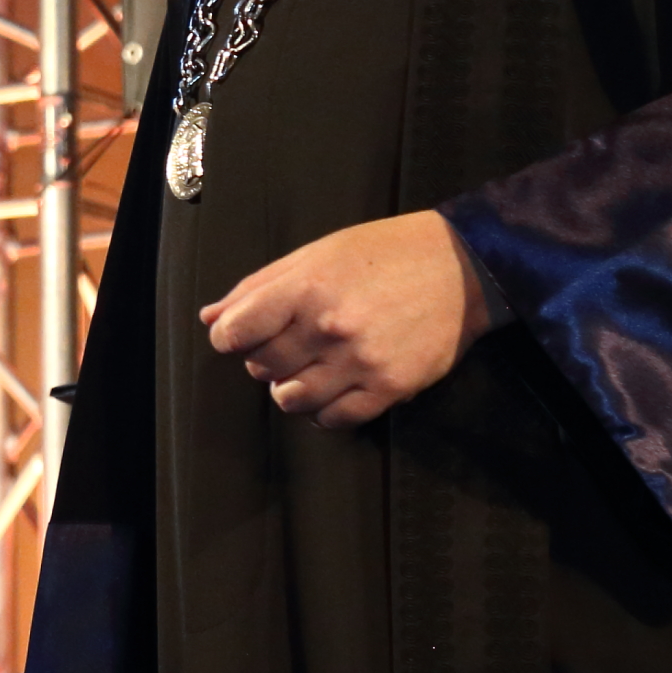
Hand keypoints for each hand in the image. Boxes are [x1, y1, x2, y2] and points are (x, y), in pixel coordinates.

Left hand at [202, 208, 495, 428]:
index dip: (229, 337)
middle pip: (261, 366)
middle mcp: (329, 328)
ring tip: (307, 369)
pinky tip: (331, 389)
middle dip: (263, 359)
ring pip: (292, 400)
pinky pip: (335, 419)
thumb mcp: (314, 254)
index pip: (234, 333)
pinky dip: (323, 411)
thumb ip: (257, 287)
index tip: (240, 335)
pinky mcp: (390, 388)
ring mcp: (360, 362)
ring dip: (289, 389)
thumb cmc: (381, 253)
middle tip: (286, 345)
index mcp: (305, 289)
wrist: (462, 267)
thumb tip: (210, 318)